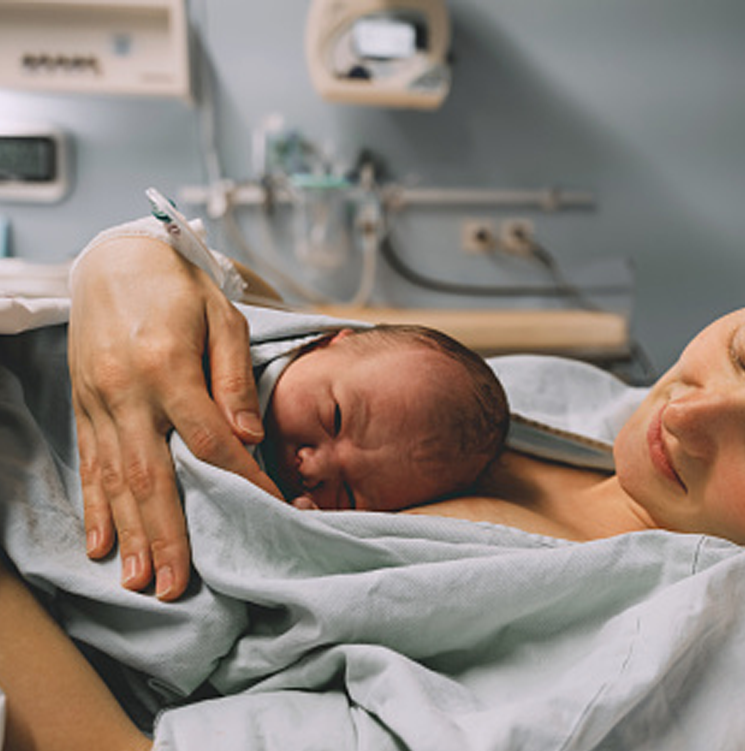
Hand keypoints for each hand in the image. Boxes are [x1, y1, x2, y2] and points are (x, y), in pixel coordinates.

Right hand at [69, 237, 281, 600]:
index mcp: (168, 367)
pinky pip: (89, 466)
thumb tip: (250, 438)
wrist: (113, 259)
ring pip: (113, 481)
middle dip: (165, 535)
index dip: (240, 480)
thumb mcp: (223, 316)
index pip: (209, 441)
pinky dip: (94, 509)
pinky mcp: (82, 407)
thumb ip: (233, 377)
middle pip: (151, 476)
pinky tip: (99, 545)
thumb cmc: (180, 288)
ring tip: (139, 581)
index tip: (267, 511)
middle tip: (175, 586)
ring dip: (128, 535)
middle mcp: (127, 392)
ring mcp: (98, 403)